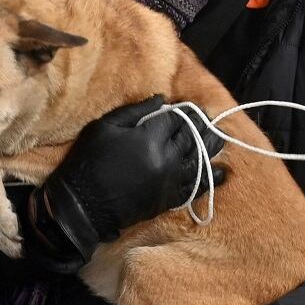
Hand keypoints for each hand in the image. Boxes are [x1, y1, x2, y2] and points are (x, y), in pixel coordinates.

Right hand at [37, 96, 222, 263]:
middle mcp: (167, 158)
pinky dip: (211, 179)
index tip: (188, 107)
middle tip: (207, 118)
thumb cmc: (88, 161)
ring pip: (200, 159)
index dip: (185, 111)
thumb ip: (136, 111)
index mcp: (150, 137)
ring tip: (219, 137)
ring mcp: (170, 180)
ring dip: (211, 147)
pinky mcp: (169, 199)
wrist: (82, 205)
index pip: (178, 118)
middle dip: (201, 125)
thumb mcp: (104, 127)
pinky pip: (196, 187)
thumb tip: (162, 100)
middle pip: (193, 136)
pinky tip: (222, 172)